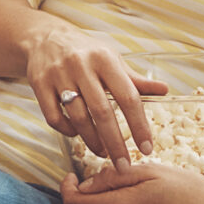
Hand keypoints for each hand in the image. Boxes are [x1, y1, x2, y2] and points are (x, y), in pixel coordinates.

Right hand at [22, 24, 166, 166]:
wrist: (46, 38)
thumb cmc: (86, 52)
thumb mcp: (111, 59)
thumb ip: (135, 79)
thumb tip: (165, 90)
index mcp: (104, 59)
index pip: (128, 96)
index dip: (139, 125)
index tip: (146, 148)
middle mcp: (81, 65)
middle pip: (102, 112)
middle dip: (115, 143)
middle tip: (124, 165)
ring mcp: (58, 75)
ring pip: (77, 117)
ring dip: (92, 140)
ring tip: (103, 152)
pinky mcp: (39, 84)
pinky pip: (54, 117)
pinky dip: (67, 131)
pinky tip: (77, 134)